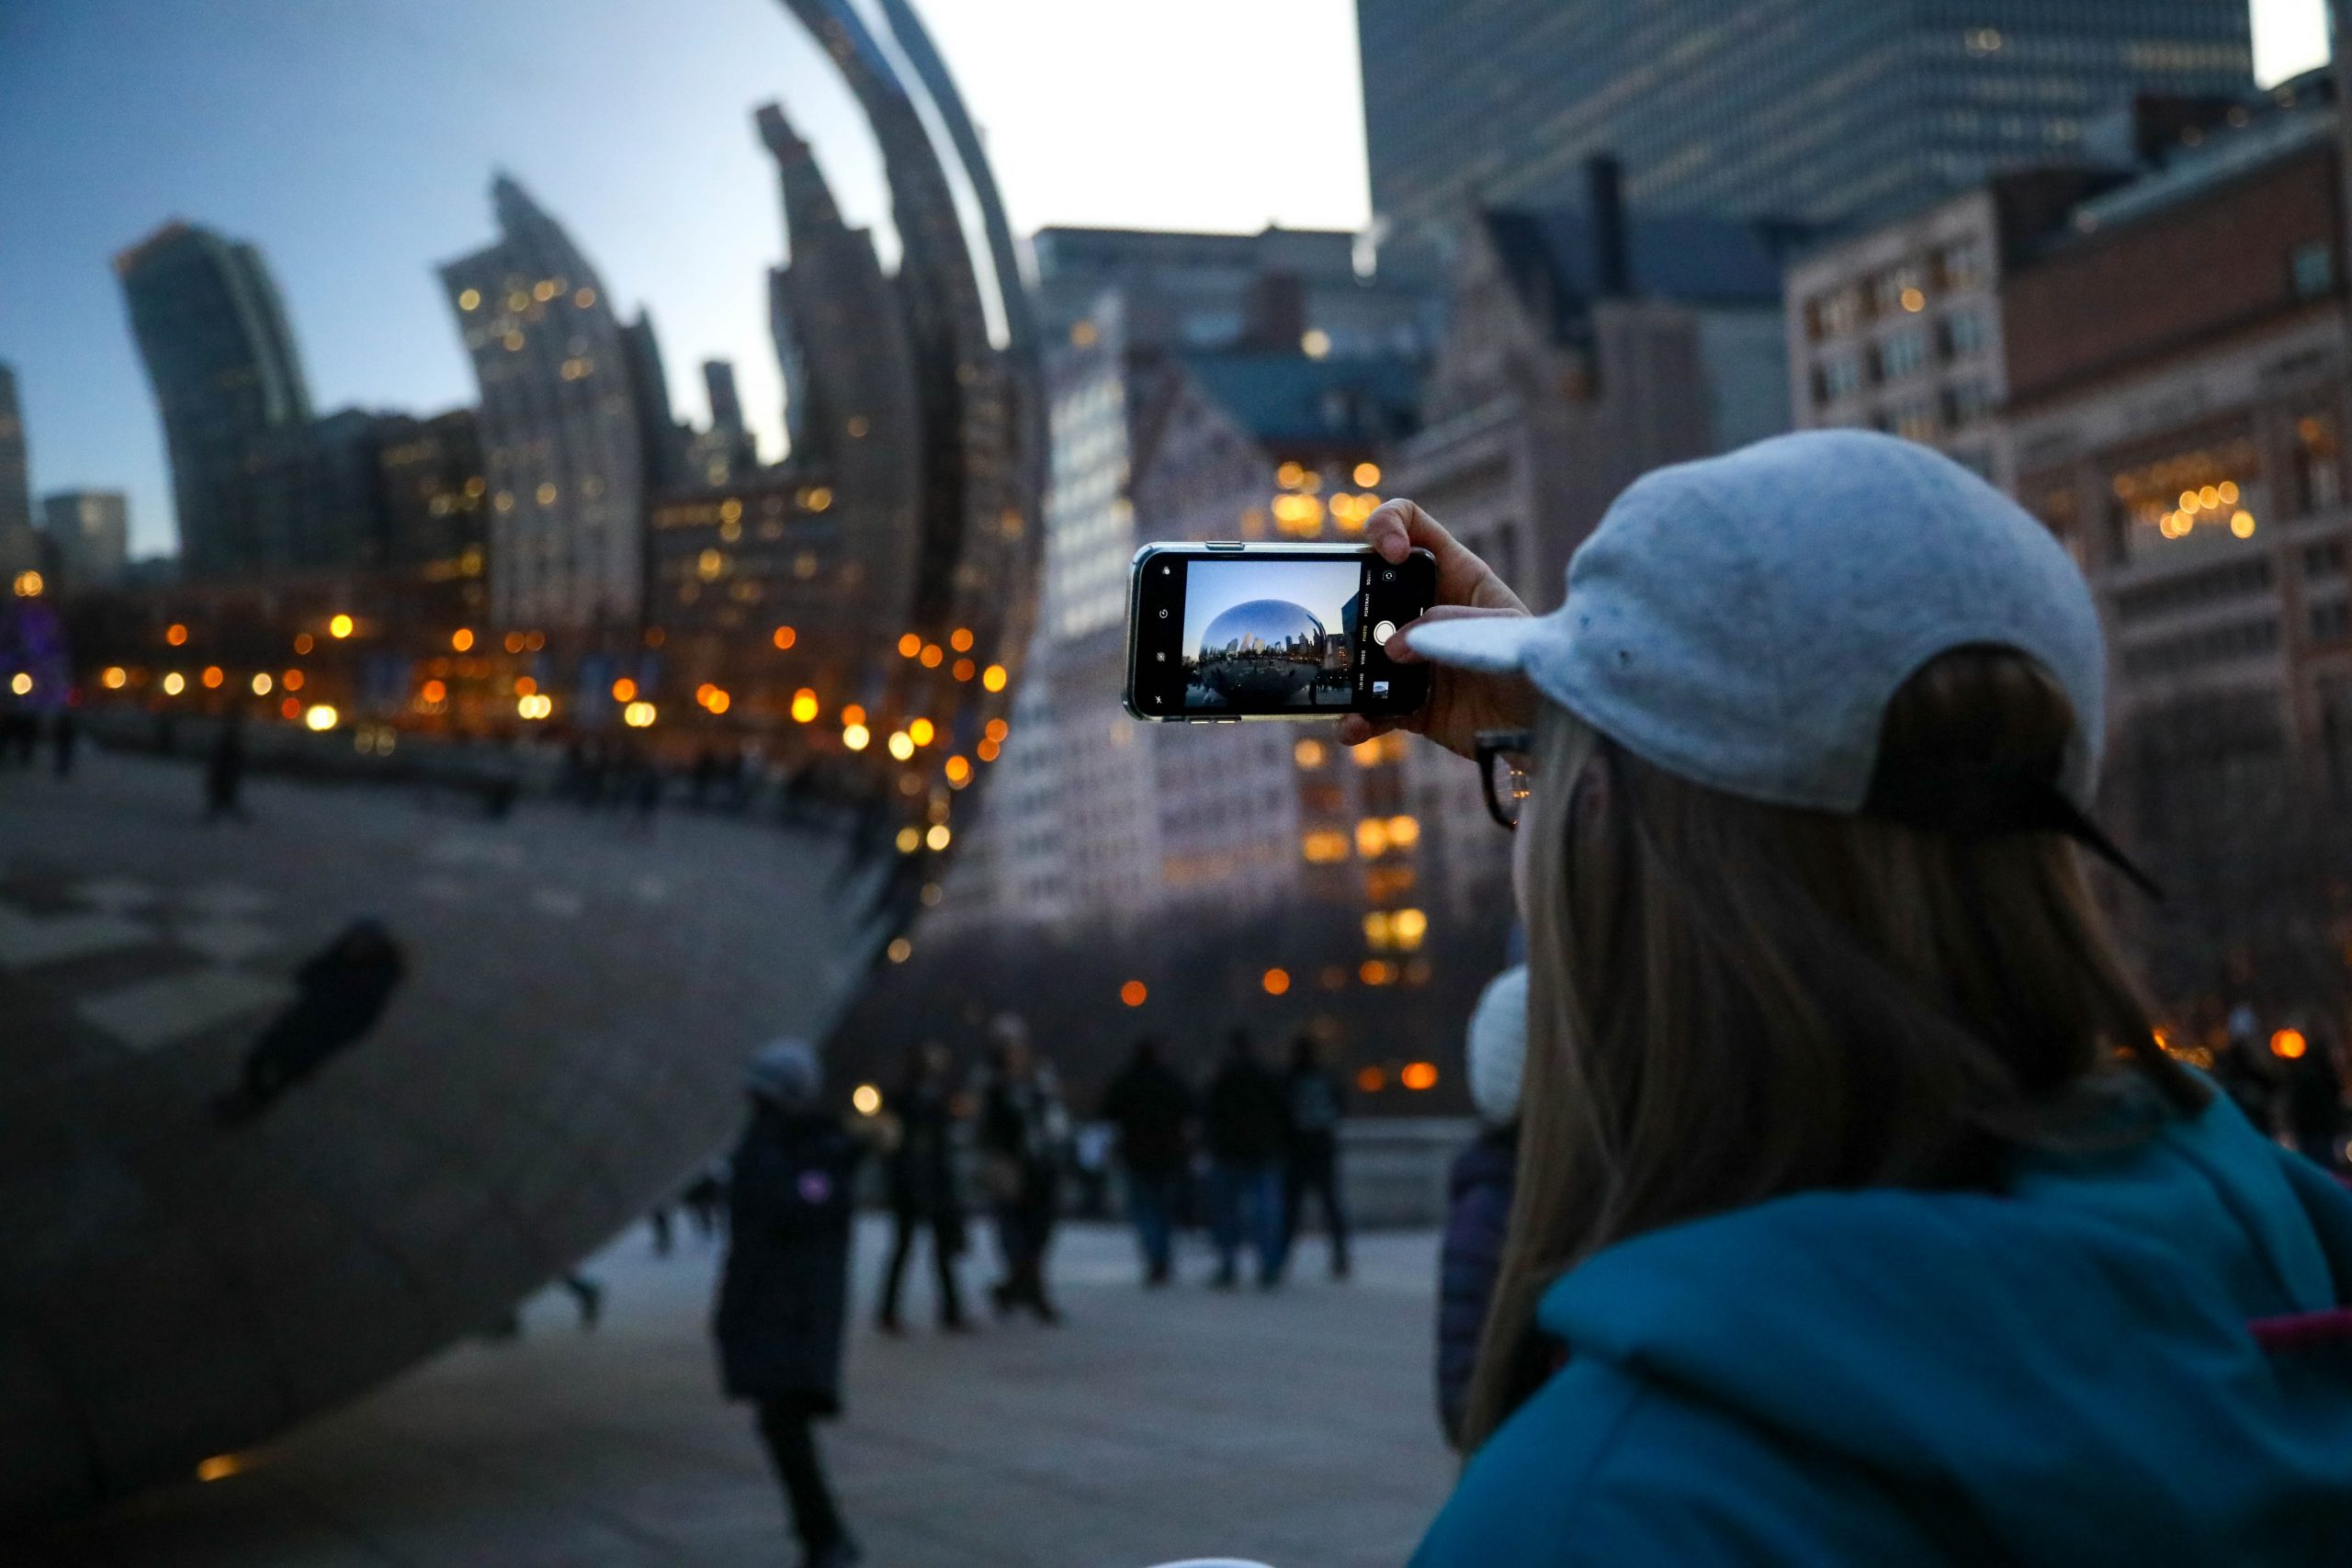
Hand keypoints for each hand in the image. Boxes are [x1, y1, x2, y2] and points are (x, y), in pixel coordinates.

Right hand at [1338, 499, 1537, 759]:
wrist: (1546, 733)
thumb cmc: (1538, 669)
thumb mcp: (1499, 632)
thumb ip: (1444, 626)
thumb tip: (1392, 648)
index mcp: (1456, 576)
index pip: (1412, 526)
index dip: (1389, 527)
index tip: (1390, 555)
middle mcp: (1427, 612)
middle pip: (1372, 588)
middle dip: (1351, 602)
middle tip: (1356, 629)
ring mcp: (1414, 658)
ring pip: (1362, 651)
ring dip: (1346, 667)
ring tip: (1343, 687)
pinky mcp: (1409, 702)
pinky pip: (1370, 705)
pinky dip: (1357, 717)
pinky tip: (1353, 726)